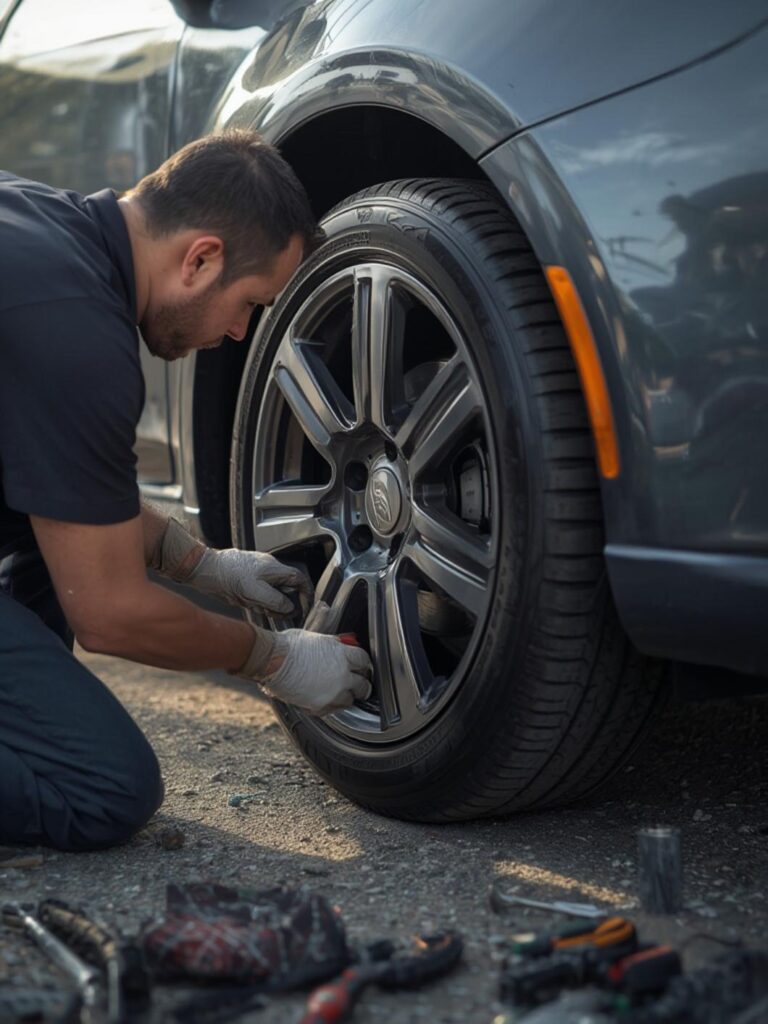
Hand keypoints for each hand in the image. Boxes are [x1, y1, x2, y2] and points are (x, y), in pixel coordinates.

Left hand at [187, 547, 312, 614]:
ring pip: (274, 591)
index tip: (304, 608)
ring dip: (270, 603)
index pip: (299, 580)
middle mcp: (269, 568)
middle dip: (285, 603)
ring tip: (258, 608)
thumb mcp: (254, 593)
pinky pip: (261, 591)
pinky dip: (259, 600)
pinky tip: (248, 603)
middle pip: (287, 587)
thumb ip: (275, 601)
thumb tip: (290, 608)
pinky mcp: (248, 577)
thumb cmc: (227, 576)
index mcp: (274, 568)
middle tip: (277, 614)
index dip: (305, 594)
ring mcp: (258, 572)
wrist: (204, 569)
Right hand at [235, 626, 372, 716]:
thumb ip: (332, 643)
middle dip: (361, 684)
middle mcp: (342, 674)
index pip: (364, 661)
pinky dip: (331, 706)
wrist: (271, 661)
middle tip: (358, 684)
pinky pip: (333, 710)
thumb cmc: (289, 645)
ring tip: (339, 693)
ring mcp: (332, 692)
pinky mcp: (320, 706)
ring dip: (346, 696)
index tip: (362, 667)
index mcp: (342, 654)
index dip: (364, 665)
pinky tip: (324, 699)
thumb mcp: (316, 637)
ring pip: (350, 700)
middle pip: (363, 685)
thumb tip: (336, 638)